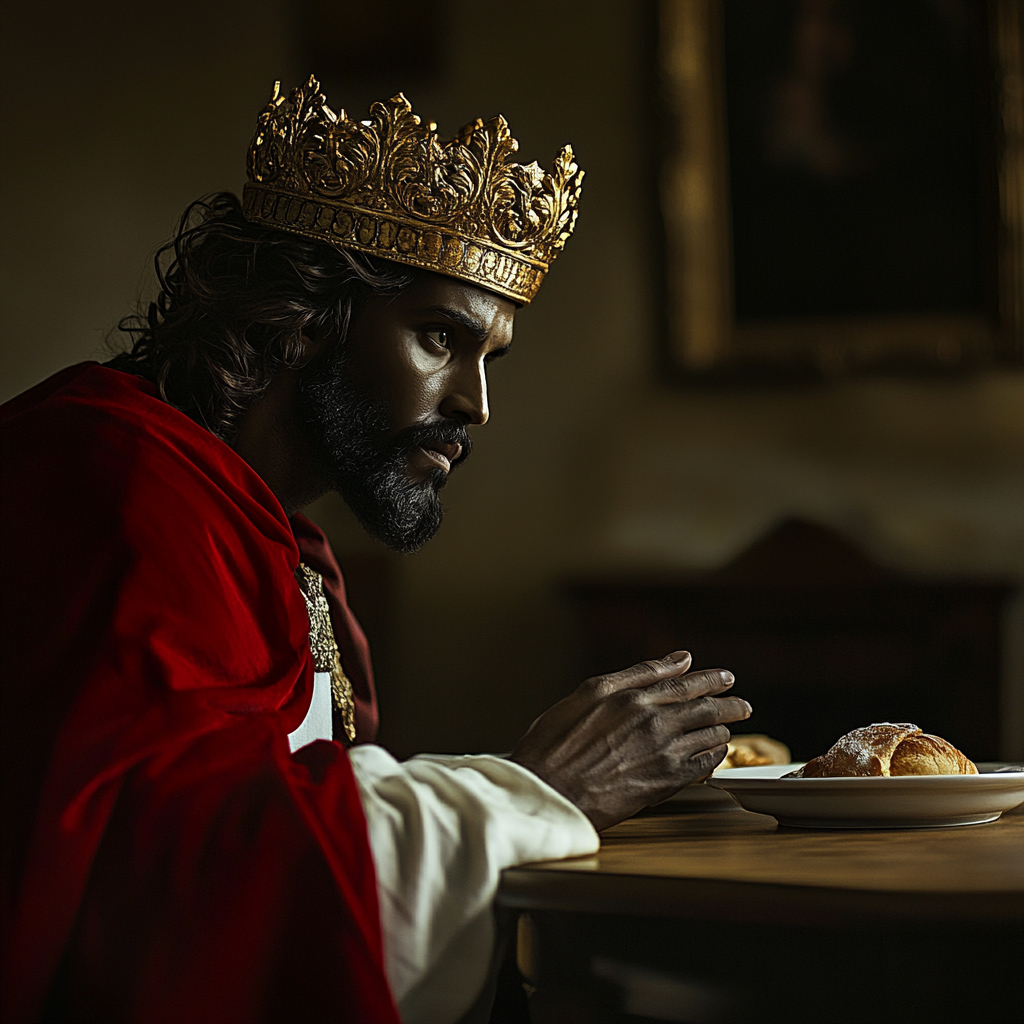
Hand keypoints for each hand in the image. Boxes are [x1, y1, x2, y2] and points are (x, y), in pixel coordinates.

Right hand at [509, 652, 750, 829]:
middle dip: (729, 704)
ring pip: (710, 736)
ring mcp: (663, 752)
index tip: (726, 678)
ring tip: (729, 729)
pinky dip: (714, 757)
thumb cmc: (557, 742)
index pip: (685, 682)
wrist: (549, 790)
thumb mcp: (589, 693)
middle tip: (743, 704)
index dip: (710, 679)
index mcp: (634, 695)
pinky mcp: (666, 782)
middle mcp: (654, 720)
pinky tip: (714, 755)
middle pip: (705, 708)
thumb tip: (680, 658)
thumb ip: (637, 673)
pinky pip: (704, 766)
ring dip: (723, 730)